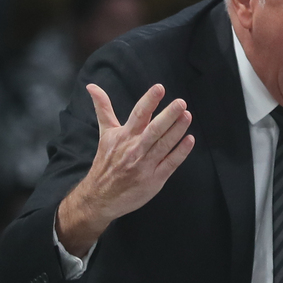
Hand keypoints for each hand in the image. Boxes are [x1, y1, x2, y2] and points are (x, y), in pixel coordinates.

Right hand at [56, 83, 194, 255]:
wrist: (100, 196)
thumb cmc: (106, 162)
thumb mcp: (105, 134)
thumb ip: (103, 109)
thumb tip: (92, 86)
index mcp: (124, 135)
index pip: (138, 114)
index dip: (149, 101)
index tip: (159, 88)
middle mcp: (134, 148)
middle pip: (154, 129)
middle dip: (168, 115)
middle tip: (181, 103)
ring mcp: (145, 164)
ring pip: (164, 145)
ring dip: (177, 130)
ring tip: (187, 115)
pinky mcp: (155, 179)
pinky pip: (170, 163)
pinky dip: (181, 152)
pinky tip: (190, 140)